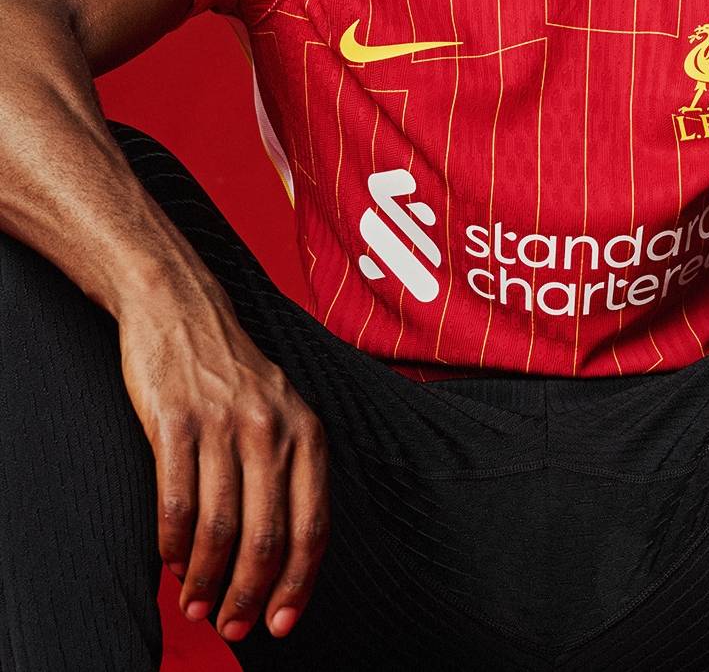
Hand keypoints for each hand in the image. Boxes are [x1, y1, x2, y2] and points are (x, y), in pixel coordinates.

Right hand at [117, 291, 329, 643]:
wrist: (180, 308)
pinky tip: (169, 561)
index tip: (281, 624)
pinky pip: (175, 501)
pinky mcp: (175, 421)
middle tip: (232, 627)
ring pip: (219, 526)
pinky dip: (171, 544)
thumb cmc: (231, 373)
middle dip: (249, 595)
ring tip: (196, 604)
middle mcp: (271, 428)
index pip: (312, 525)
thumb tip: (281, 556)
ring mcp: (222, 424)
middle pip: (266, 536)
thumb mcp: (280, 411)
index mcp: (307, 430)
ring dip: (205, 578)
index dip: (297, 584)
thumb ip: (287, 472)